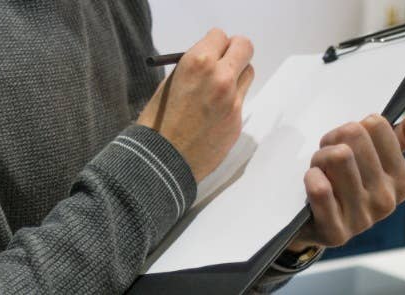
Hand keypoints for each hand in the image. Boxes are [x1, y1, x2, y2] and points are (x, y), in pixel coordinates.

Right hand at [137, 28, 254, 181]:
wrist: (162, 160)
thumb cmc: (157, 122)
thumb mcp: (169, 84)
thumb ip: (193, 69)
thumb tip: (209, 61)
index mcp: (198, 63)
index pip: (219, 36)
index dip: (213, 44)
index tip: (209, 52)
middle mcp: (220, 77)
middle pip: (244, 47)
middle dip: (234, 51)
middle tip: (224, 61)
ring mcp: (233, 100)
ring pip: (247, 73)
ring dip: (236, 75)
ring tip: (217, 90)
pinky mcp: (238, 121)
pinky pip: (240, 101)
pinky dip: (230, 102)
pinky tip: (212, 115)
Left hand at [288, 105, 404, 251]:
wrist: (316, 224)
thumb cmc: (347, 182)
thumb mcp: (375, 158)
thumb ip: (404, 134)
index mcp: (402, 181)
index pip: (375, 125)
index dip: (352, 129)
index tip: (347, 146)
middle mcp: (386, 201)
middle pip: (353, 136)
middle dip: (332, 142)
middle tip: (328, 161)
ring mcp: (362, 218)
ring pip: (336, 157)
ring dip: (319, 158)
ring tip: (320, 172)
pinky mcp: (335, 231)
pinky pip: (321, 190)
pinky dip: (311, 178)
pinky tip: (313, 185)